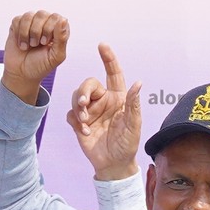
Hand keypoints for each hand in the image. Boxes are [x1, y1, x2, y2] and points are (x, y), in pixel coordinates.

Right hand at [1, 9, 69, 102]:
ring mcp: (31, 22)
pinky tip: (21, 44)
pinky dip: (19, 34)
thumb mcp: (55, 56)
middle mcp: (46, 23)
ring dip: (27, 33)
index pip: (56, 18)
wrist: (21, 73)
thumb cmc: (41, 65)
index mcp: (58, 29)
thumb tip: (63, 20)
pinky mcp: (18, 24)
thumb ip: (62, 39)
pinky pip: (18, 20)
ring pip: (29, 15)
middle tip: (37, 45)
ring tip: (29, 45)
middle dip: (37, 32)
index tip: (46, 43)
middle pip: (42, 14)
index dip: (49, 29)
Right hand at [67, 44, 142, 180]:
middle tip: (84, 104)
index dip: (108, 58)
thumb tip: (138, 83)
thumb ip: (134, 104)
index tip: (102, 45)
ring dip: (78, 107)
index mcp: (118, 97)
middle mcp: (103, 101)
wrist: (114, 164)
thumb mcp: (134, 125)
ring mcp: (91, 111)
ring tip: (85, 121)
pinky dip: (76, 120)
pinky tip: (86, 132)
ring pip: (77, 96)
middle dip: (83, 91)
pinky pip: (71, 113)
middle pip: (88, 84)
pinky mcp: (79, 122)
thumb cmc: (128, 144)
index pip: (113, 73)